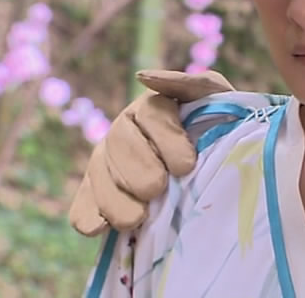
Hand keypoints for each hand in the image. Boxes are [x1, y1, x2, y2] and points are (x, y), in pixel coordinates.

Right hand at [68, 69, 233, 235]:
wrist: (222, 163)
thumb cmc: (220, 126)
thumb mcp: (215, 98)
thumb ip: (188, 83)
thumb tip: (143, 76)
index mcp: (151, 107)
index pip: (150, 115)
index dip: (166, 140)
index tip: (187, 166)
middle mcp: (123, 132)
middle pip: (120, 146)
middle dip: (139, 171)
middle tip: (158, 188)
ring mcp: (106, 164)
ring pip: (98, 176)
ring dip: (114, 199)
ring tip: (138, 217)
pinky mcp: (97, 195)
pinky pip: (82, 207)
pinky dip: (89, 217)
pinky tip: (101, 227)